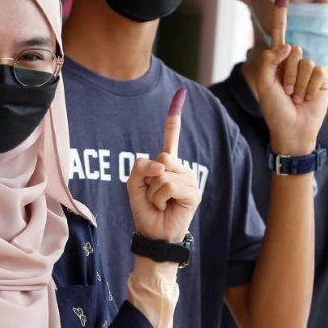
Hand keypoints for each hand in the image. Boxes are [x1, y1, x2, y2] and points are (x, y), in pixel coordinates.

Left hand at [127, 89, 201, 242]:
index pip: (171, 137)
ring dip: (153, 191)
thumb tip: (161, 164)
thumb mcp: (134, 184)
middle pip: (161, 156)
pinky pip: (168, 183)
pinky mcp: (194, 192)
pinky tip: (166, 206)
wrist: (153, 234)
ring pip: (163, 172)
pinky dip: (159, 197)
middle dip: (149, 177)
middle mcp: (182, 168)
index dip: (174, 116)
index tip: (181, 93)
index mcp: (168, 164)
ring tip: (160, 203)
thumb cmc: (145, 210)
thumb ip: (141, 167)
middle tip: (153, 195)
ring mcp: (190, 179)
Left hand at [257, 0, 327, 155]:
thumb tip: (288, 45)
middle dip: (286, 73)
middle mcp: (294, 61)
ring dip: (297, 83)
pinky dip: (309, 87)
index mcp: (277, 60)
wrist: (292, 130)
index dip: (281, 13)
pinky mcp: (322, 78)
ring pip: (305, 62)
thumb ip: (269, 61)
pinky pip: (317, 72)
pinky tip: (307, 99)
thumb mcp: (263, 84)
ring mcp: (309, 69)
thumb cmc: (274, 109)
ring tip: (295, 98)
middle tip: (285, 92)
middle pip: (293, 50)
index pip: (279, 32)